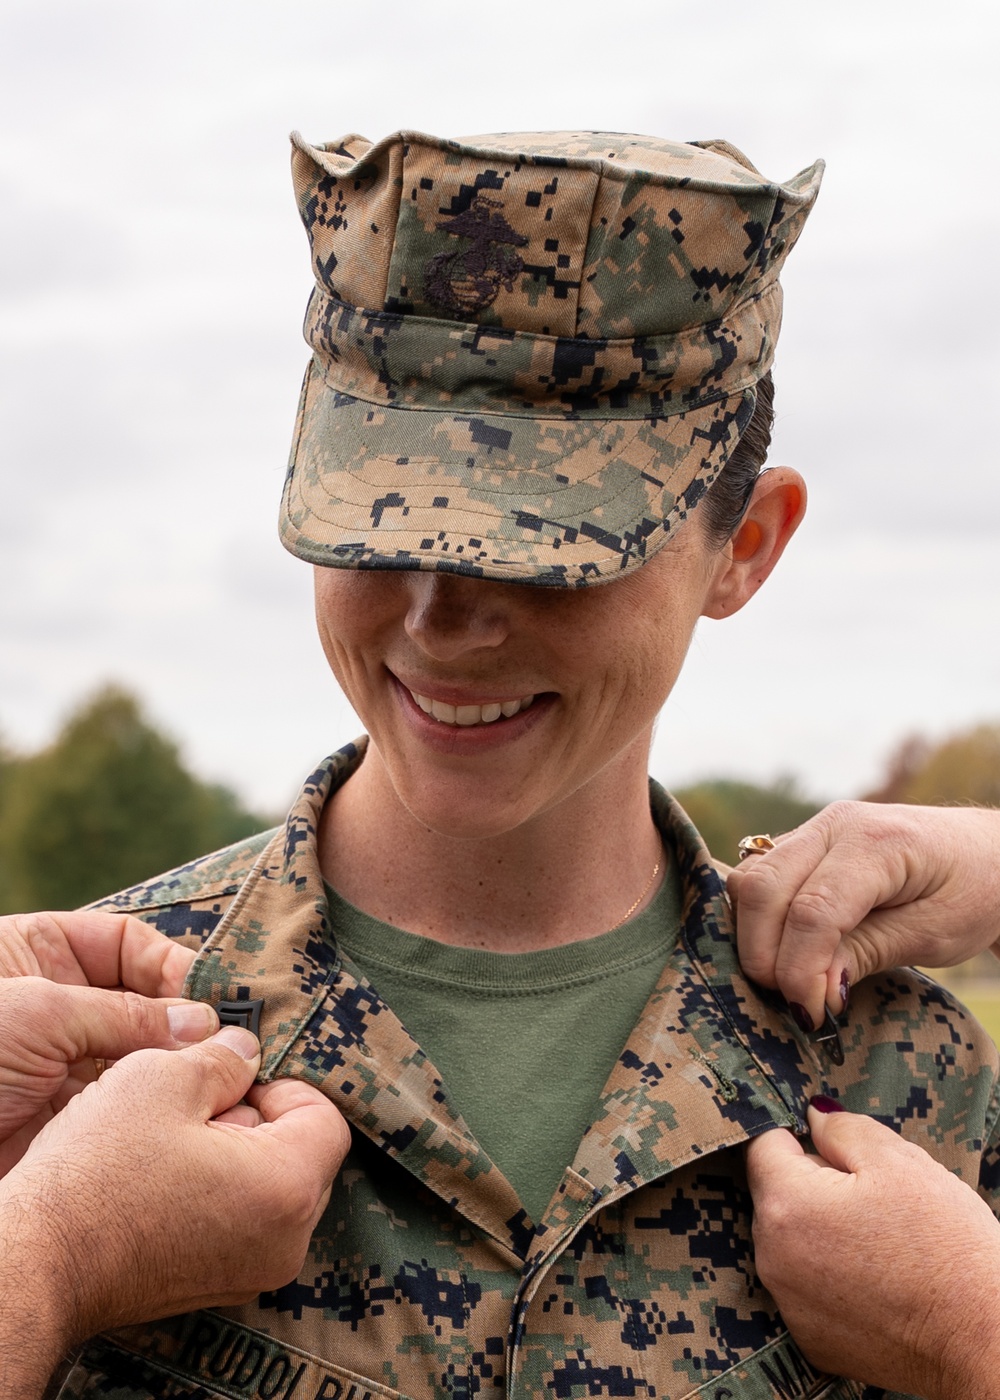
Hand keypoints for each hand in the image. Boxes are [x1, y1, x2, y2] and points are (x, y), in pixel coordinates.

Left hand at [0, 912, 214, 1171]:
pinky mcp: (63, 1124)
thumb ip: (125, 1013)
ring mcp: (61, 1066)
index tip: (205, 998)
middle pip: (142, 1002)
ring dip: (177, 1069)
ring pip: (139, 1059)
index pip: (126, 945)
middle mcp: (57, 1006)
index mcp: (41, 955)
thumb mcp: (39, 1012)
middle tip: (233, 1042)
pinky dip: (155, 1112)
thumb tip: (202, 1023)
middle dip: (184, 1020)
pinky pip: (123, 1110)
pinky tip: (187, 1115)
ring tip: (221, 1081)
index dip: (169, 966)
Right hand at [0, 1026, 350, 1390]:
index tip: (233, 1077)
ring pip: (269, 1187)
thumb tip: (247, 1049)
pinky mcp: (214, 1285)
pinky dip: (215, 1192)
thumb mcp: (162, 1079)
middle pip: (302, 1153)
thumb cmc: (97, 1175)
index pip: (325, 1117)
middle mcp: (284, 1241)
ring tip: (172, 1141)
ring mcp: (251, 1272)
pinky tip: (163, 1177)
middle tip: (196, 1106)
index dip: (281, 1082)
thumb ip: (223, 1057)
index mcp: (287, 1188)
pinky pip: (240, 1221)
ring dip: (234, 1153)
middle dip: (257, 1118)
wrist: (38, 1262)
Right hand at [728, 801, 999, 1029]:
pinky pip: (756, 878)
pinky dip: (758, 920)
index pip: (813, 909)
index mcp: (878, 841)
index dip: (799, 969)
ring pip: (749, 881)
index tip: (811, 1014)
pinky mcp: (801, 843)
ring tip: (790, 980)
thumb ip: (869, 953)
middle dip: (764, 955)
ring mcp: (813, 828)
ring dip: (755, 938)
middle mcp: (835, 824)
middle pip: (763, 889)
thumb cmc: (973, 892)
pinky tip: (784, 952)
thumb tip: (810, 991)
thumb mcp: (936, 933)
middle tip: (795, 1003)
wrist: (987, 852)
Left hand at [746, 1102, 999, 1399]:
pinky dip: (830, 1278)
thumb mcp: (900, 1162)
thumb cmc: (945, 1248)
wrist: (982, 1341)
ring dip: (820, 1232)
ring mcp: (789, 1304)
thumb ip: (842, 1128)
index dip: (805, 1141)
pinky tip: (876, 1281)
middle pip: (776, 1194)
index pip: (764, 1145)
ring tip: (879, 1243)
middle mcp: (772, 1257)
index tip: (842, 1156)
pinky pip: (807, 1287)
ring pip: (790, 1241)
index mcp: (786, 1204)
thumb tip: (811, 1116)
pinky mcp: (810, 1338)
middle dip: (813, 1186)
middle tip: (873, 1201)